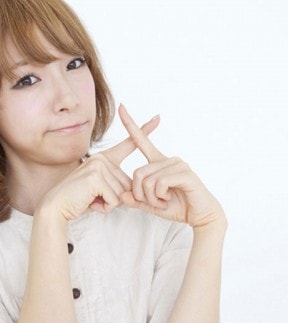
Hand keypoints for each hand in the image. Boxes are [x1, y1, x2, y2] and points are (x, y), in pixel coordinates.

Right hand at [37, 115, 160, 221]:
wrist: (56, 206)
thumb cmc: (79, 198)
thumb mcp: (101, 188)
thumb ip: (116, 185)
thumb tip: (133, 192)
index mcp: (105, 158)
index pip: (128, 144)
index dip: (144, 131)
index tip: (157, 118)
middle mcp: (102, 158)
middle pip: (128, 184)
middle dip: (114, 199)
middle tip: (93, 196)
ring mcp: (99, 166)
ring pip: (122, 194)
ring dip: (108, 204)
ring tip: (90, 198)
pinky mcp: (96, 177)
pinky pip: (114, 200)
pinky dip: (104, 207)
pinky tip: (89, 201)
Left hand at [118, 104, 225, 228]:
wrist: (201, 216)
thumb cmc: (178, 207)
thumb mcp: (152, 205)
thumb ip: (137, 200)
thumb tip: (122, 196)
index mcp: (158, 162)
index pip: (141, 140)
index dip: (130, 124)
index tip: (122, 107)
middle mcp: (167, 159)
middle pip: (137, 173)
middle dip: (141, 194)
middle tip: (155, 202)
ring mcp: (177, 164)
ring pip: (147, 180)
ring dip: (151, 198)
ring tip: (164, 201)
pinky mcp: (185, 173)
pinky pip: (160, 183)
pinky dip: (160, 196)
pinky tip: (169, 198)